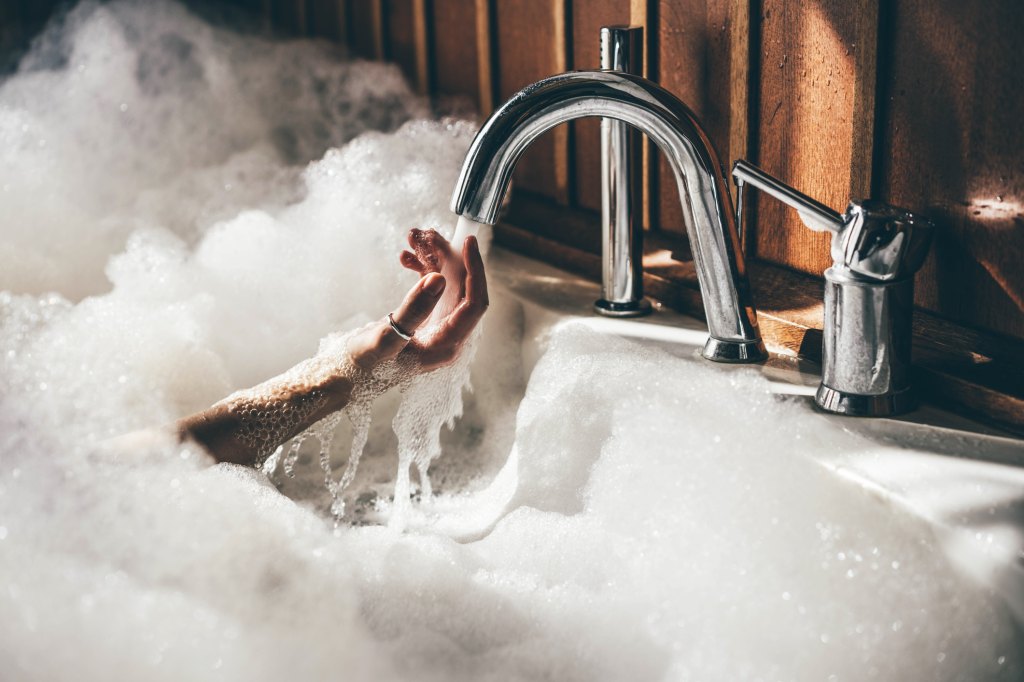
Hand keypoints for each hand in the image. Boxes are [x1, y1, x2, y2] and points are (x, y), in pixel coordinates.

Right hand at [348, 229, 487, 371]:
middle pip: (462, 289)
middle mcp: (448, 336)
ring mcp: (437, 327)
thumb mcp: (386, 338)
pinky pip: (430, 288)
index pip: (474, 303)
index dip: (475, 271)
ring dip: (432, 259)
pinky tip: (405, 257)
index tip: (467, 242)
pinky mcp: (424, 320)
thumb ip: (414, 310)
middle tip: (428, 233)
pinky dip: (420, 270)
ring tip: (413, 238)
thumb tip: (439, 279)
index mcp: (446, 345)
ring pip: (445, 284)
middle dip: (448, 258)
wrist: (344, 375)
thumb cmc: (364, 365)